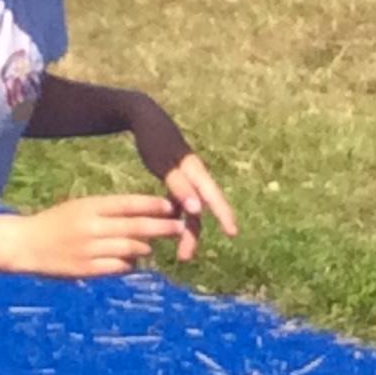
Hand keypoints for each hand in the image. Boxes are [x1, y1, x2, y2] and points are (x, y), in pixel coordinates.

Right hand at [9, 194, 188, 278]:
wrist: (26, 244)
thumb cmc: (57, 222)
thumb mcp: (80, 207)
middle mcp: (91, 226)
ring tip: (150, 246)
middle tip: (180, 227)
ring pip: (131, 249)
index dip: (152, 205)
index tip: (171, 206)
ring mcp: (89, 249)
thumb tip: (143, 216)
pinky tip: (132, 260)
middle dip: (161, 227)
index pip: (128, 204)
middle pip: (135, 227)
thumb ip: (108, 212)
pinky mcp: (87, 269)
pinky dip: (129, 263)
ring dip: (144, 247)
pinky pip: (119, 267)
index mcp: (90, 206)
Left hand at [129, 103, 240, 262]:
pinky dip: (175, 215)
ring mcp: (185, 178)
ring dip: (185, 229)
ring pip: (189, 209)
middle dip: (194, 233)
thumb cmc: (153, 138)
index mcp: (194, 170)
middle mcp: (193, 176)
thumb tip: (198, 210)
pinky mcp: (175, 178)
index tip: (232, 232)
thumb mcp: (163, 163)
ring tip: (179, 252)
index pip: (212, 196)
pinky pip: (180, 202)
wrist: (143, 117)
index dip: (223, 214)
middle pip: (199, 209)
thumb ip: (180, 186)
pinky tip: (167, 228)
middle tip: (185, 256)